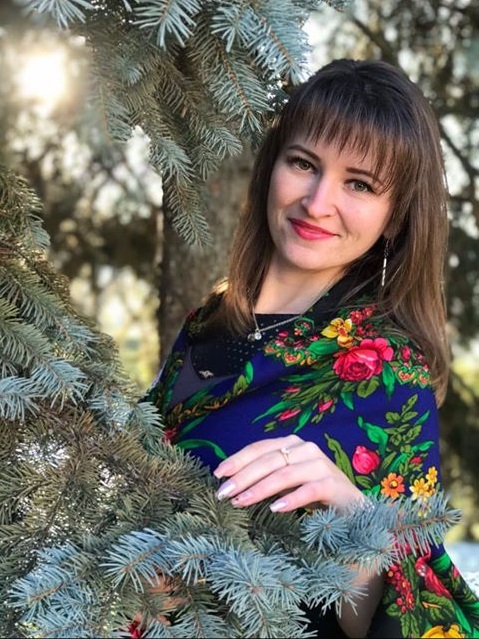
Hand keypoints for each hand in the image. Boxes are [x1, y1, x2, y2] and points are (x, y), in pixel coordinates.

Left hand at [213, 434, 363, 512]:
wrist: (354, 511)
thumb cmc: (313, 494)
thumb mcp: (286, 481)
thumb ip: (266, 475)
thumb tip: (230, 481)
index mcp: (292, 444)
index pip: (259, 448)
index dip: (237, 459)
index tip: (217, 474)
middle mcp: (306, 449)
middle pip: (268, 460)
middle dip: (242, 476)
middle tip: (223, 493)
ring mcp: (321, 465)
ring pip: (285, 474)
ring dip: (260, 488)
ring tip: (241, 502)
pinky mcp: (334, 485)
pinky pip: (309, 490)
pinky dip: (290, 499)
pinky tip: (274, 509)